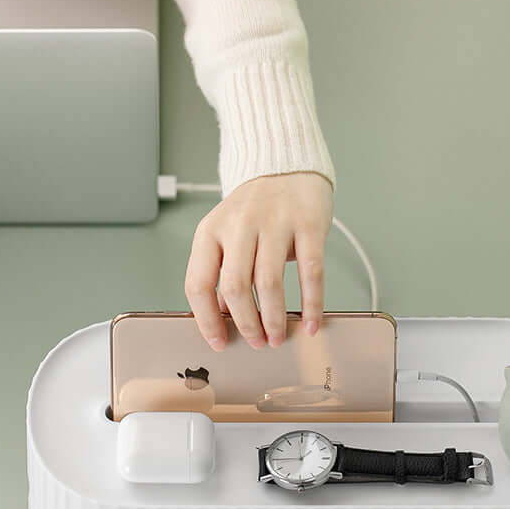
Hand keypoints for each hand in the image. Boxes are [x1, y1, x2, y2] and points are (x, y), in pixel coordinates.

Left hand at [184, 172, 332, 350]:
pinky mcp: (308, 224)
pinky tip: (311, 322)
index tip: (219, 341)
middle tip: (257, 342)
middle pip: (234, 286)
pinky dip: (311, 304)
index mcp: (210, 231)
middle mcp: (239, 225)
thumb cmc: (254, 210)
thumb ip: (223, 273)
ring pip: (269, 283)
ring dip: (274, 319)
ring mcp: (274, 222)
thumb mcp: (226, 235)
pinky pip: (310, 273)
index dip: (206, 320)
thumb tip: (225, 318)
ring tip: (279, 337)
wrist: (286, 166)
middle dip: (246, 324)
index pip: (198, 283)